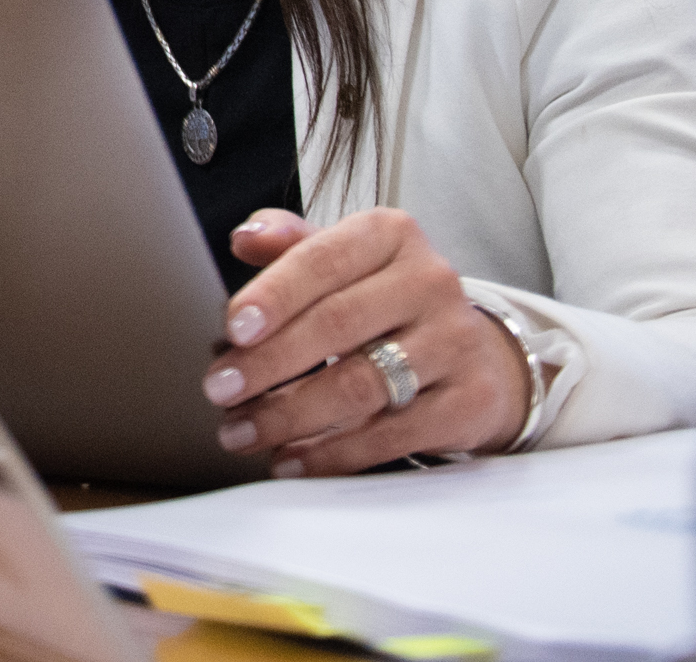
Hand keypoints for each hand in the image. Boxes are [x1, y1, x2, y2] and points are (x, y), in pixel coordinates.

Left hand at [201, 208, 529, 474]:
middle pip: (336, 324)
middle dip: (269, 362)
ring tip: (241, 431)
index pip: (322, 260)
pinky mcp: (470, 402)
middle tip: (220, 389)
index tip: (232, 328)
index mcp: (391, 235)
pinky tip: (292, 459)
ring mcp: (456, 343)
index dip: (274, 295)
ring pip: (361, 384)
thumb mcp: (345, 261)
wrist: (475, 354)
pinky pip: (393, 435)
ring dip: (290, 414)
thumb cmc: (388, 302)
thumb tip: (245, 237)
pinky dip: (334, 453)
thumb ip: (292, 244)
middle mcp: (430, 282)